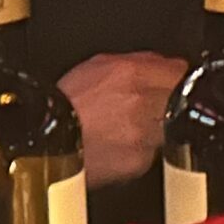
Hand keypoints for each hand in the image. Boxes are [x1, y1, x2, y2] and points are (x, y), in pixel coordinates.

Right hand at [59, 52, 188, 185]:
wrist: (42, 142)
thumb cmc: (63, 105)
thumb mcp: (97, 67)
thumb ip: (137, 62)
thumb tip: (161, 65)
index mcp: (132, 73)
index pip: (180, 72)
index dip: (178, 79)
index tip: (178, 84)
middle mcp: (142, 102)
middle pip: (181, 101)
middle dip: (173, 103)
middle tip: (154, 107)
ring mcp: (143, 134)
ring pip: (170, 128)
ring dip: (158, 127)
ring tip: (129, 127)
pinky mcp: (139, 161)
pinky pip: (152, 153)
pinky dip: (141, 150)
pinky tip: (119, 145)